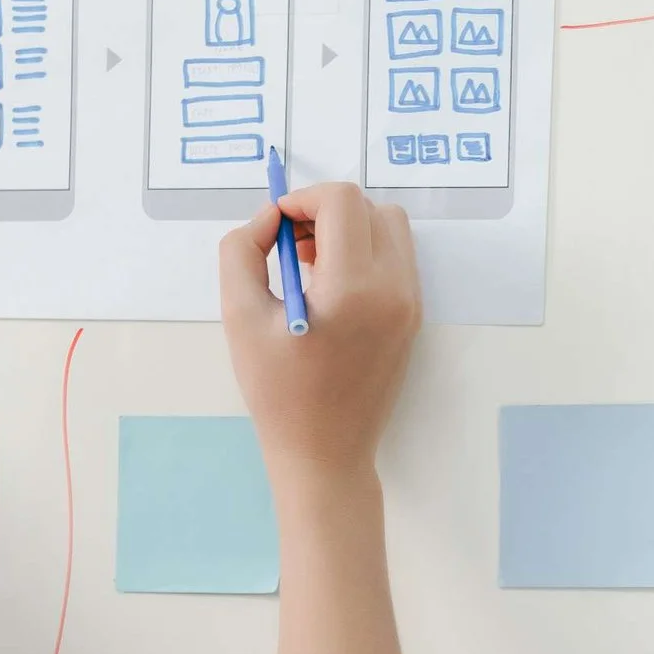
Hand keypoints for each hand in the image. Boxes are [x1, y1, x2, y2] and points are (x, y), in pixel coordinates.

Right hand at [220, 182, 419, 494]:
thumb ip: (243, 252)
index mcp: (354, 288)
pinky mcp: (412, 318)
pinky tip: (330, 287)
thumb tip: (269, 219)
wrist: (325, 454)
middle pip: (369, 207)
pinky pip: (396, 259)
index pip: (342, 201)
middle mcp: (394, 289)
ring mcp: (410, 304)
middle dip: (325, 211)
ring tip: (310, 265)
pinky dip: (365, 254)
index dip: (302, 199)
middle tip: (290, 244)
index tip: (276, 225)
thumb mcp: (241, 318)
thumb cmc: (278, 393)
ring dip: (349, 229)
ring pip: (390, 228)